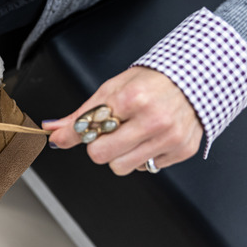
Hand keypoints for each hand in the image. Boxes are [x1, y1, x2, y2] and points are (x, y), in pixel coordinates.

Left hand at [42, 67, 202, 174]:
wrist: (194, 77)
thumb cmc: (150, 82)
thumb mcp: (111, 90)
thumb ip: (80, 115)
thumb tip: (52, 133)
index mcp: (131, 99)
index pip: (88, 132)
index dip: (86, 131)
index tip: (90, 128)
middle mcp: (153, 120)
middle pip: (102, 157)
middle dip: (101, 146)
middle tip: (112, 132)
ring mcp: (170, 138)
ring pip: (123, 168)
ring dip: (122, 155)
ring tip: (133, 135)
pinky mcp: (183, 150)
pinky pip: (148, 168)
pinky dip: (145, 156)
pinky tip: (152, 137)